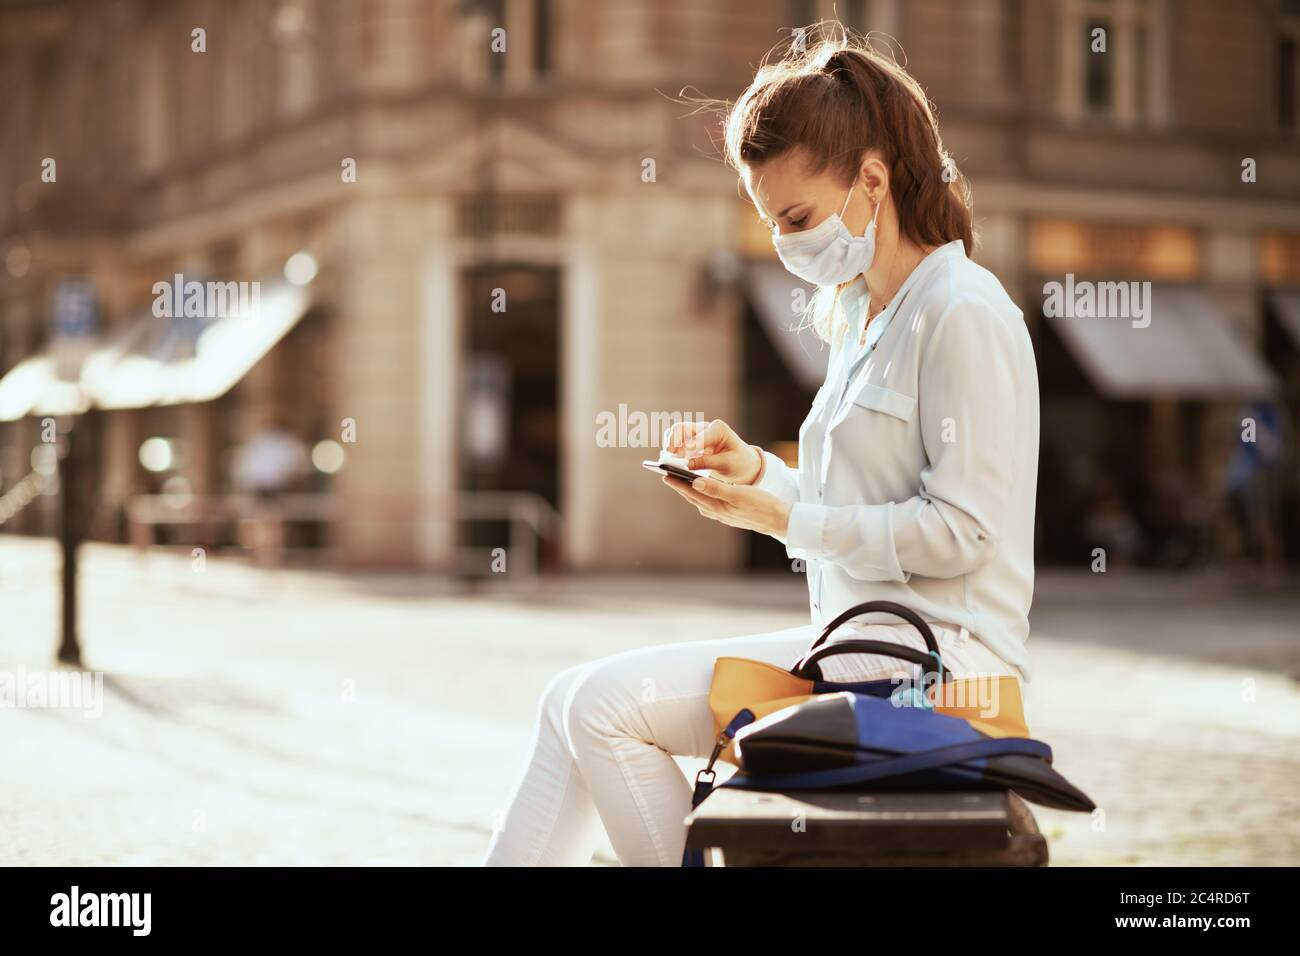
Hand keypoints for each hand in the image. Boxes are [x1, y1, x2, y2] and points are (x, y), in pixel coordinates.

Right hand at [662, 419, 762, 484]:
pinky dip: (670, 449)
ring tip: (667, 457)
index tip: (686, 453)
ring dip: (669, 444)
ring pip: (675, 433)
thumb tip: (687, 464)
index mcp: (719, 430)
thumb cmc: (738, 462)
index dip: (694, 443)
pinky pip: (675, 442)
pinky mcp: (689, 444)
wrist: (742, 463)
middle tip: (670, 454)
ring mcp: (695, 435)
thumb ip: (708, 463)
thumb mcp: (728, 464)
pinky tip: (668, 459)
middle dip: (674, 439)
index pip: (703, 434)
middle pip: (682, 427)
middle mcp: (704, 428)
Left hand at [662, 474, 790, 537]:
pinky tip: (704, 494)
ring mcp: (723, 515)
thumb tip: (694, 482)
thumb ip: (716, 488)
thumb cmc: (761, 505)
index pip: (692, 492)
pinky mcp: (730, 514)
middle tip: (667, 475)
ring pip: (701, 501)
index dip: (677, 483)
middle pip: (694, 497)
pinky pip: (710, 504)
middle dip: (680, 487)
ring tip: (681, 483)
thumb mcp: (739, 494)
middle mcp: (717, 512)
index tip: (664, 473)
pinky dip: (703, 496)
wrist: (778, 520)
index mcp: (717, 506)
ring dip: (690, 492)